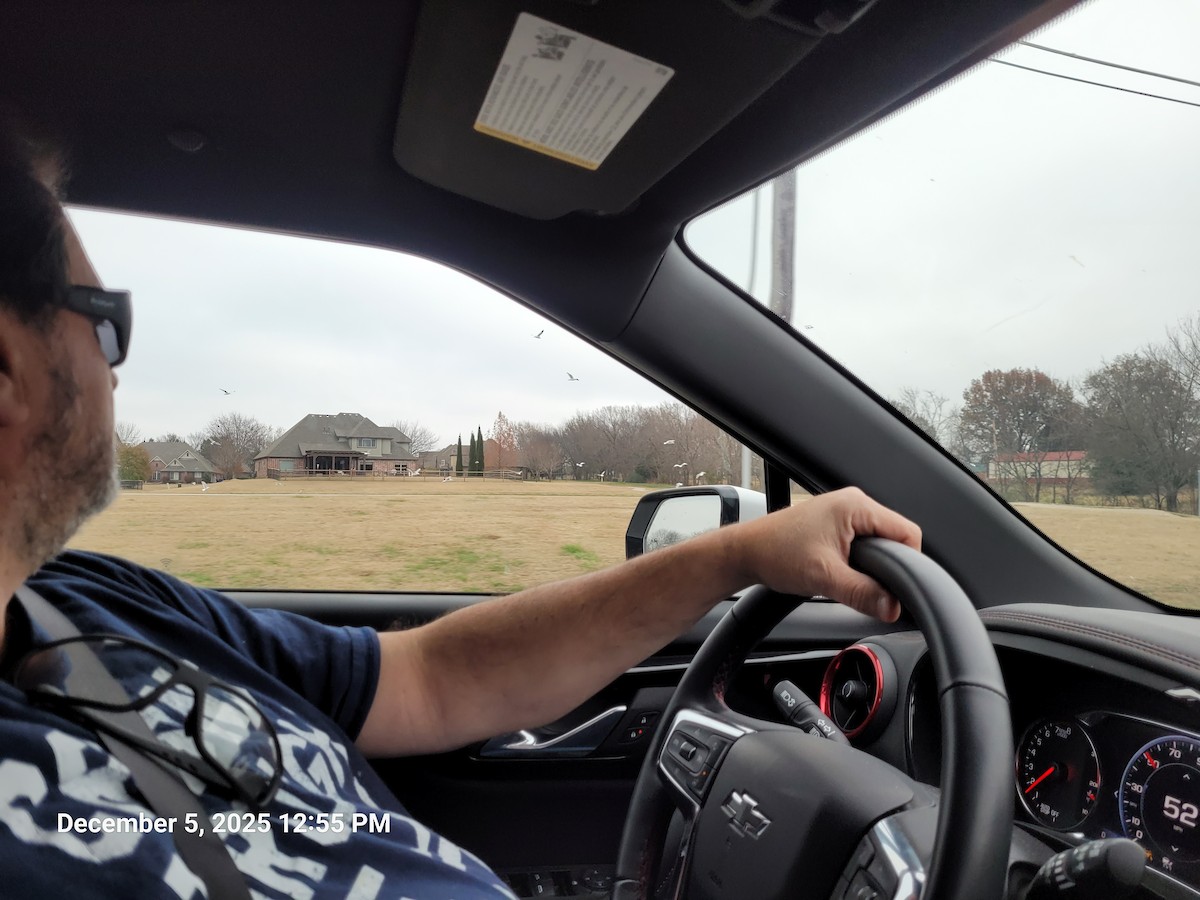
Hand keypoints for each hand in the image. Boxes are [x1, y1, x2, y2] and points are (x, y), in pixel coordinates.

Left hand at [733, 487, 920, 621]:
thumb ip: (863, 593)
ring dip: (874, 564)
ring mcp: (844, 512)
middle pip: (896, 537)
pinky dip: (861, 560)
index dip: (909, 563)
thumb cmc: (776, 553)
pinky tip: (846, 572)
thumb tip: (892, 607)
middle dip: (890, 565)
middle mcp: (854, 503)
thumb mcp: (825, 578)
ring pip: (880, 541)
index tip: (898, 587)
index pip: (908, 532)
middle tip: (871, 586)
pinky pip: (865, 542)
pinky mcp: (836, 524)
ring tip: (852, 578)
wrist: (747, 552)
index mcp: (856, 506)